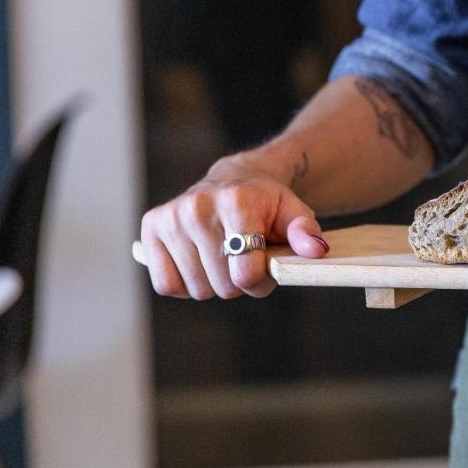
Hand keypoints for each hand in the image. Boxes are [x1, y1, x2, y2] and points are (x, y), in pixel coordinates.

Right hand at [139, 157, 328, 299]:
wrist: (234, 179)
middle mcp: (198, 207)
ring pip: (196, 288)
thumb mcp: (294, 212)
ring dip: (213, 283)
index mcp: (237, 202)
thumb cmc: (267, 203)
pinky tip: (199, 262)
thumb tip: (316, 251)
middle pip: (222, 285)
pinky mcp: (151, 228)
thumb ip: (306, 232)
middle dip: (239, 282)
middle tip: (245, 261)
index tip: (265, 269)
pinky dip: (184, 283)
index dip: (260, 282)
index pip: (245, 272)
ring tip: (223, 257)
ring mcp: (171, 217)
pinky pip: (166, 285)